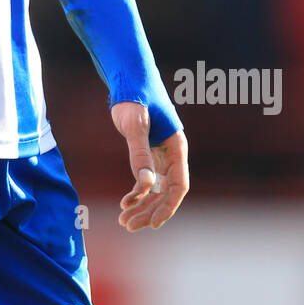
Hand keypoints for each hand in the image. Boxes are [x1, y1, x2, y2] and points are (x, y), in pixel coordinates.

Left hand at [110, 100, 188, 231]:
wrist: (128, 79)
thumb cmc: (134, 97)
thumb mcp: (135, 124)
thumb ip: (139, 153)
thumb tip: (145, 185)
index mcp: (176, 147)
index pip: (179, 186)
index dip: (168, 207)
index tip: (153, 224)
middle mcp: (172, 154)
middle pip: (166, 193)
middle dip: (150, 211)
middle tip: (129, 225)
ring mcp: (160, 155)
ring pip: (156, 190)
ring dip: (142, 206)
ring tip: (124, 221)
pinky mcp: (148, 153)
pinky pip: (146, 180)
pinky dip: (137, 193)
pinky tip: (124, 202)